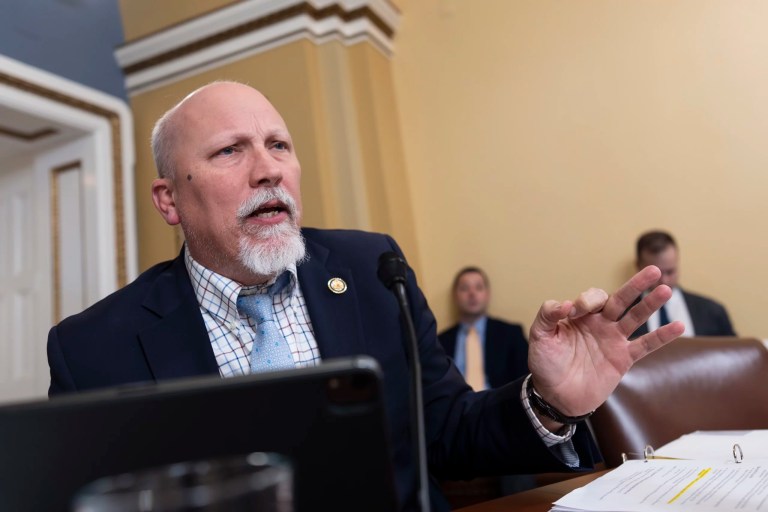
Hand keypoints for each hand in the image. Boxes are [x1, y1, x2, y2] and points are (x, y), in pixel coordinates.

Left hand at [527, 265, 684, 418]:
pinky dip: (662, 336)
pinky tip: (678, 325)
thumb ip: (547, 316)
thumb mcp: (539, 337)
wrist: (556, 396)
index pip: (592, 298)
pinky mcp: (623, 358)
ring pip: (636, 317)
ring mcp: (613, 339)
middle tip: (653, 270)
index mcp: (579, 315)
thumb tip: (566, 304)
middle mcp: (599, 323)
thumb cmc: (546, 364)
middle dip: (635, 285)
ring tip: (666, 289)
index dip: (587, 301)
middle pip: (620, 299)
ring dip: (651, 303)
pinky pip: (646, 344)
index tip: (575, 312)